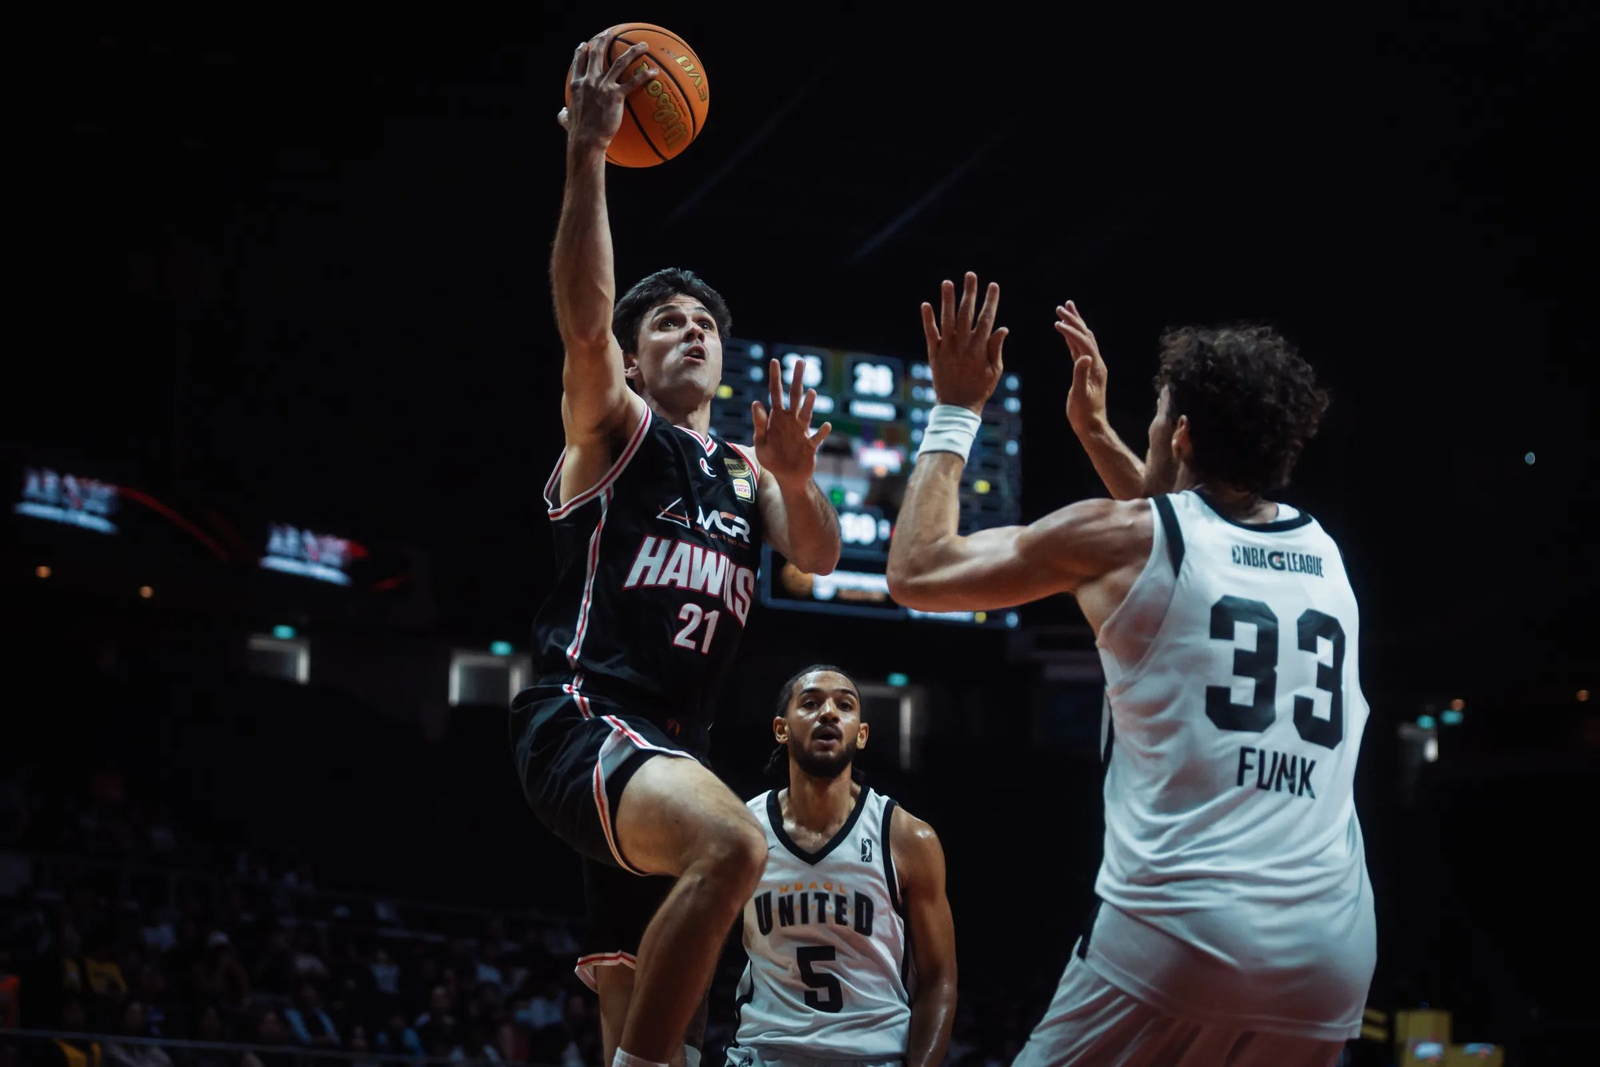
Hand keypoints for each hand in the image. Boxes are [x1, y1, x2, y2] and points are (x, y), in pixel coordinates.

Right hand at [558, 30, 655, 148]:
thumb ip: (564, 114)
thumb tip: (562, 113)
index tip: (586, 44)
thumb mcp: (566, 120)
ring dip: (632, 51)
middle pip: (597, 53)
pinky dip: (644, 75)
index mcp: (577, 85)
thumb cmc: (577, 133)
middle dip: (604, 39)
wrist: (586, 140)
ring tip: (643, 45)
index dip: (582, 50)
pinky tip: (654, 72)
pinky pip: (633, 82)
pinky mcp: (616, 96)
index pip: (579, 62)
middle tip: (611, 32)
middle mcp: (589, 81)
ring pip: (619, 62)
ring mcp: (603, 86)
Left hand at [753, 359, 832, 484]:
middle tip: (800, 362)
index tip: (775, 361)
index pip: (776, 393)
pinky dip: (822, 432)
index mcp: (777, 418)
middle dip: (797, 379)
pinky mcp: (810, 446)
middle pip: (795, 396)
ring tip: (811, 392)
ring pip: (806, 414)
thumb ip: (759, 424)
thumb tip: (757, 402)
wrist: (786, 477)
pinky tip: (826, 425)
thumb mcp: (760, 443)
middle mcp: (791, 421)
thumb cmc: (772, 459)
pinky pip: (817, 438)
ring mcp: (802, 432)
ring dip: (808, 404)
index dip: (775, 378)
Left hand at [920, 272, 1007, 414]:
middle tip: (970, 275)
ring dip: (947, 300)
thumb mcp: (995, 371)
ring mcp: (947, 348)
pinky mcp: (934, 354)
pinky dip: (928, 319)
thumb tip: (1002, 327)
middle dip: (970, 293)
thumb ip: (996, 348)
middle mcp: (962, 345)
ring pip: (947, 319)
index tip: (993, 285)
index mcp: (979, 348)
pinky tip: (926, 304)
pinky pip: (930, 334)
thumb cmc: (980, 389)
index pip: (987, 319)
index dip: (990, 301)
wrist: (958, 407)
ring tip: (948, 282)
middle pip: (966, 313)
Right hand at [1057, 300, 1107, 435]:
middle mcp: (1096, 363)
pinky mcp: (1087, 370)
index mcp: (1095, 367)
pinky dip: (1072, 337)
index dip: (1070, 331)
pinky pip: (1079, 348)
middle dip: (1074, 319)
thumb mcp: (1081, 396)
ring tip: (1066, 310)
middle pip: (1086, 335)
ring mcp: (1092, 366)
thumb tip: (1083, 357)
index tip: (1056, 322)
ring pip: (1084, 339)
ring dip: (1075, 323)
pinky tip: (1066, 333)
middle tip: (1062, 306)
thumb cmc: (1084, 414)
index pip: (1083, 343)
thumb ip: (1081, 376)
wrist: (1091, 425)